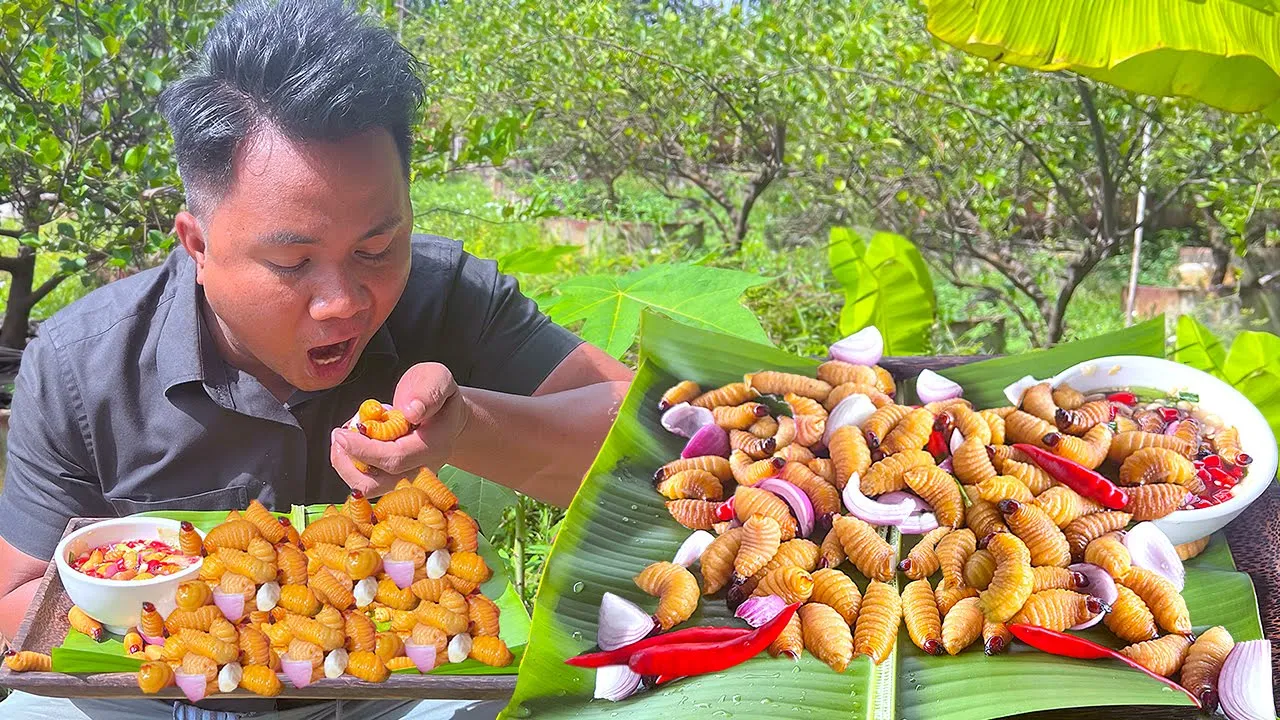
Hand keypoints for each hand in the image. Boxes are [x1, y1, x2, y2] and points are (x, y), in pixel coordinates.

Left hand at [330, 362, 468, 495]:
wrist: (445, 413)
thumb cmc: (437, 394)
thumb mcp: (437, 378)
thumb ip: (428, 391)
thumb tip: (411, 412)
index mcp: (434, 444)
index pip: (396, 458)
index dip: (364, 449)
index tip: (343, 434)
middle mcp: (422, 468)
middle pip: (377, 484)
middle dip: (348, 461)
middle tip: (340, 434)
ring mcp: (408, 476)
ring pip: (369, 488)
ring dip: (347, 464)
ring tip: (345, 435)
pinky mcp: (395, 478)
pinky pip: (368, 481)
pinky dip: (352, 464)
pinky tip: (354, 441)